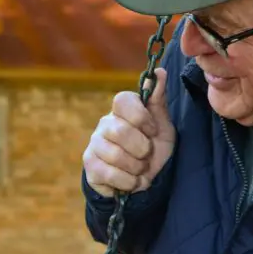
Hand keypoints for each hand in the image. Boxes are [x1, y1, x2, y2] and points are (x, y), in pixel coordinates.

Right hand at [83, 67, 174, 197]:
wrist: (144, 180)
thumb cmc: (153, 148)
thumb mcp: (162, 125)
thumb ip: (158, 99)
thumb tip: (159, 71)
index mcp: (122, 110)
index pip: (122, 100)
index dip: (141, 117)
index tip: (153, 130)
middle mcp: (105, 124)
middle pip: (120, 131)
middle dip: (142, 149)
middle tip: (147, 155)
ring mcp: (94, 144)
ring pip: (115, 155)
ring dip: (137, 168)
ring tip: (140, 169)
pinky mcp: (90, 166)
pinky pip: (109, 173)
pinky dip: (128, 182)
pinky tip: (132, 181)